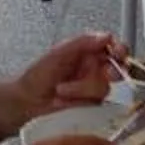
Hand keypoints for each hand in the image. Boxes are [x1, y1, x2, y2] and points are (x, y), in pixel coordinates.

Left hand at [0, 32, 119, 129]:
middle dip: (111, 71)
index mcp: (86, 52)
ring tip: (61, 90)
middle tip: (106, 73)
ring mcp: (93, 89)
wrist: (24, 103)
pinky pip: (99, 105)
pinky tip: (68, 102)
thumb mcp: (57, 54)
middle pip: (116, 68)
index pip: (112, 47)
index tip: (119, 52)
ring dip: (83, 88)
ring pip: (105, 87)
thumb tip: (106, 36)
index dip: (120, 49)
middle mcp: (92, 70)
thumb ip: (82, 43)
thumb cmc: (35, 77)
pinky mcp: (91, 108)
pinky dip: (83, 102)